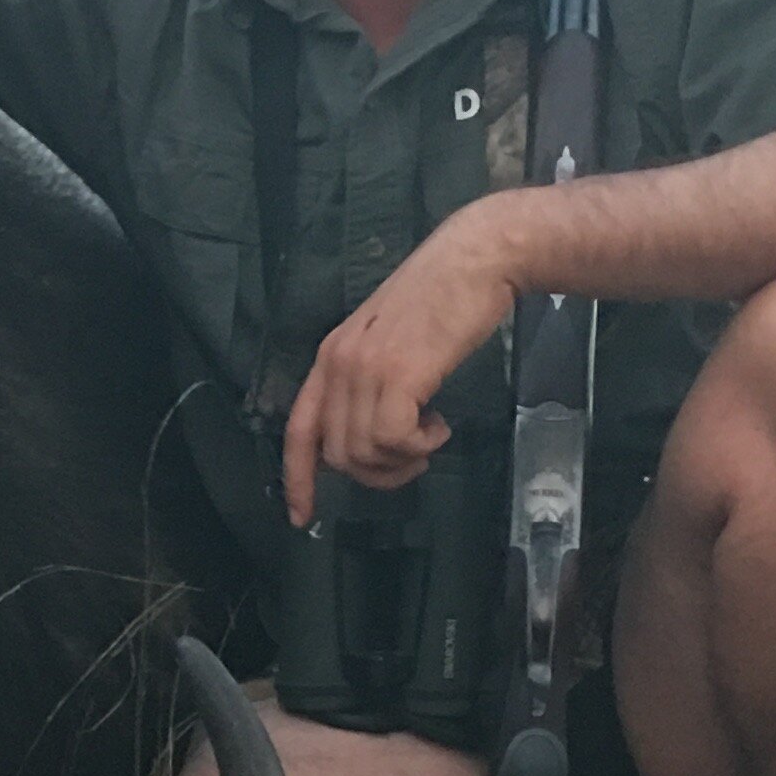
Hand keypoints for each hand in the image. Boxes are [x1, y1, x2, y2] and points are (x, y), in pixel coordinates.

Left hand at [280, 206, 527, 523]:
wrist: (478, 258)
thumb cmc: (444, 298)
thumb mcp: (389, 341)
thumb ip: (369, 382)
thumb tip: (369, 437)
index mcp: (331, 357)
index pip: (298, 430)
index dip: (297, 479)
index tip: (302, 517)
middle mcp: (339, 363)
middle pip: (337, 454)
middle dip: (376, 473)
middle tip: (412, 459)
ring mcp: (366, 368)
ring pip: (364, 453)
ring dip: (401, 461)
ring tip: (429, 437)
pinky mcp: (399, 373)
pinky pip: (393, 440)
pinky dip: (419, 447)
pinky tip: (439, 426)